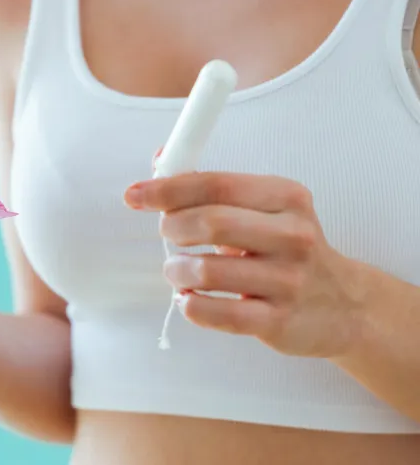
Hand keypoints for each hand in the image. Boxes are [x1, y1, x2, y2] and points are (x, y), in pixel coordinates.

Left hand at [124, 172, 367, 357]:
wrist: (346, 307)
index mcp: (286, 198)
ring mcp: (288, 281)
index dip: (168, 188)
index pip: (216, 185)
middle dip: (173, 227)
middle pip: (211, 222)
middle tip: (167, 234)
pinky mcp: (278, 322)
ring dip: (177, 270)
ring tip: (177, 271)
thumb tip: (159, 159)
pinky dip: (190, 305)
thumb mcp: (267, 209)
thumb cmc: (288, 250)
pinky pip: (216, 314)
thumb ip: (213, 187)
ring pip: (206, 271)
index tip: (135, 194)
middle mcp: (292, 236)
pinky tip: (189, 299)